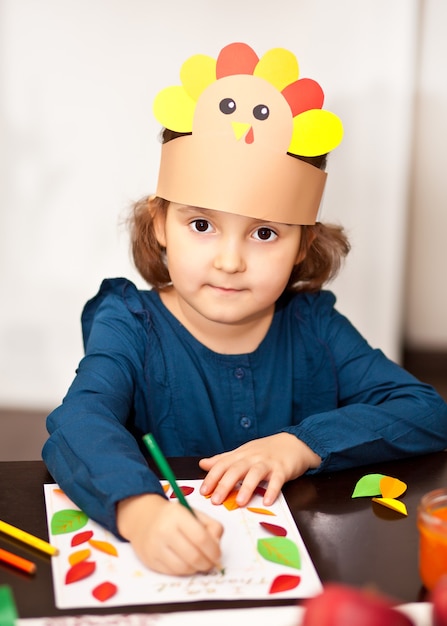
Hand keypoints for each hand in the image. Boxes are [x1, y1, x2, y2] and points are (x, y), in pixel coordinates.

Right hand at [116, 493, 222, 574]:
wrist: (143, 519)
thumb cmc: (173, 516)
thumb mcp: (193, 513)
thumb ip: (211, 526)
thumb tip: (217, 546)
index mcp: (177, 515)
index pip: (200, 537)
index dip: (213, 550)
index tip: (218, 555)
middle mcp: (164, 531)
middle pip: (193, 556)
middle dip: (207, 563)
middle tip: (211, 563)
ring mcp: (155, 547)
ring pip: (184, 568)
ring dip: (197, 569)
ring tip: (200, 563)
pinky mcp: (150, 561)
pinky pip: (173, 573)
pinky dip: (185, 571)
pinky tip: (187, 564)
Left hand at [199, 433, 320, 507]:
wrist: (294, 442)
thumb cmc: (266, 450)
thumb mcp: (243, 452)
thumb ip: (224, 459)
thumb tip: (203, 464)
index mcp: (241, 455)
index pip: (223, 464)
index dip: (212, 477)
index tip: (203, 491)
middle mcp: (252, 457)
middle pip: (236, 469)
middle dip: (225, 484)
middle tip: (215, 500)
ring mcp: (268, 463)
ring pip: (255, 473)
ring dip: (247, 487)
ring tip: (240, 502)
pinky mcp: (283, 469)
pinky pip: (277, 480)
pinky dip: (272, 490)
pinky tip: (267, 501)